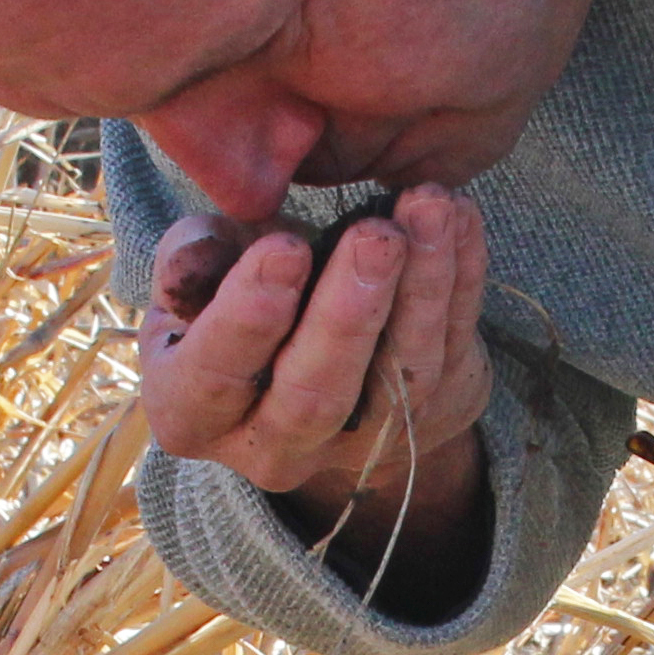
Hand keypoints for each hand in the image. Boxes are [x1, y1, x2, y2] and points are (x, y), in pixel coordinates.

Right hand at [138, 186, 493, 555]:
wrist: (303, 354)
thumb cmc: (234, 301)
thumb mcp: (198, 277)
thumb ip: (191, 259)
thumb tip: (198, 255)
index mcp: (191, 413)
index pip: (215, 375)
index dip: (248, 315)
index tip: (284, 246)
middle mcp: (272, 447)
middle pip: (315, 393)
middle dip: (349, 312)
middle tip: (376, 236)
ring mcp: (355, 443)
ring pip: (399, 374)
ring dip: (422, 285)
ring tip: (430, 207)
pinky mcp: (424, 417)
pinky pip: (449, 347)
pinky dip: (461, 277)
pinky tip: (461, 217)